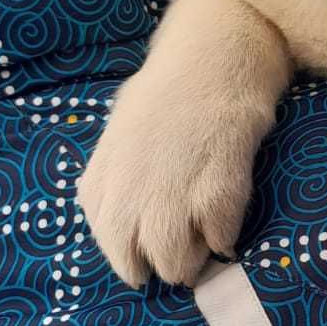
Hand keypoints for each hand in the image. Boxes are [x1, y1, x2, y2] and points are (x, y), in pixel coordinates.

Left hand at [75, 0, 290, 285]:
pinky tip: (228, 214)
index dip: (135, 255)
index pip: (111, 248)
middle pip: (138, 267)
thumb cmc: (165, 92)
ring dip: (194, 260)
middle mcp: (127, 200)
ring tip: (207, 240)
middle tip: (185, 250)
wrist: (212, 57)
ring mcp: (169, 199)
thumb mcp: (118, 137)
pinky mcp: (214, 194)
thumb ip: (116, 183)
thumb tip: (127, 223)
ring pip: (176, 266)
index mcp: (99, 186)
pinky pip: (219, 242)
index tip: (154, 249)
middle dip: (162, 265)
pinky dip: (226, 236)